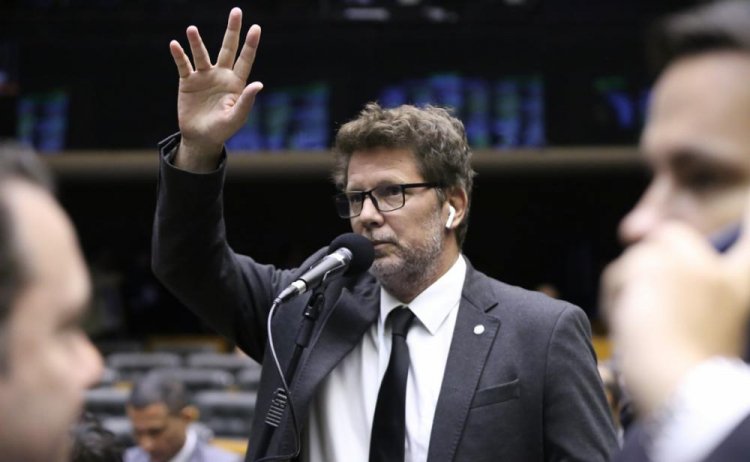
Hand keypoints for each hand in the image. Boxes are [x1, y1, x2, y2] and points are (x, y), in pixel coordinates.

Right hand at [169, 7, 262, 170]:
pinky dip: (178, 55)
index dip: (251, 45)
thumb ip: (246, 101)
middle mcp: (221, 75)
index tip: (256, 27)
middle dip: (232, 30)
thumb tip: (259, 84)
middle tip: (236, 11)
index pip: (245, 60)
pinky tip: (175, 45)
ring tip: (191, 30)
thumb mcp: (236, 117)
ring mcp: (204, 77)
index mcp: (236, 83)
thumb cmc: (222, 129)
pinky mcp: (188, 82)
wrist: (201, 138)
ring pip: (201, 54)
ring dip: (196, 42)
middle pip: (228, 48)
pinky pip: (183, 65)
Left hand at [601, 191, 749, 414]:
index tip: (749, 202)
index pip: (747, 242)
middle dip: (652, 256)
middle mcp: (717, 269)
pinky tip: (628, 323)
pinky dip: (615, 296)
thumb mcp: (706, 333)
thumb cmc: (690, 375)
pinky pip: (618, 272)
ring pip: (637, 257)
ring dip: (629, 286)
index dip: (747, 221)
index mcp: (740, 287)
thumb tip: (654, 263)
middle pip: (673, 234)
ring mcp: (685, 263)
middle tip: (644, 295)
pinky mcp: (651, 266)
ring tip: (640, 326)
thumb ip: (694, 298)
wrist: (680, 389)